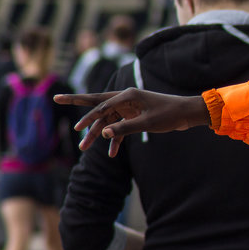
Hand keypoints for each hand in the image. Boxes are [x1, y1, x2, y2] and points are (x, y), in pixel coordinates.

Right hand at [55, 89, 210, 156]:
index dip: (86, 116)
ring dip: (98, 134)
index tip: (77, 127)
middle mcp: (126, 99)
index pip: (100, 105)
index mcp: (127, 95)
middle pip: (98, 108)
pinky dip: (116, 139)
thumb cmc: (169, 115)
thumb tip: (103, 133)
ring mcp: (130, 107)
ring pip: (108, 121)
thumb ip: (124, 128)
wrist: (188, 114)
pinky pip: (120, 128)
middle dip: (83, 116)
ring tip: (85, 148)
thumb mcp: (147, 123)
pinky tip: (112, 154)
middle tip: (60, 108)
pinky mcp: (135, 116)